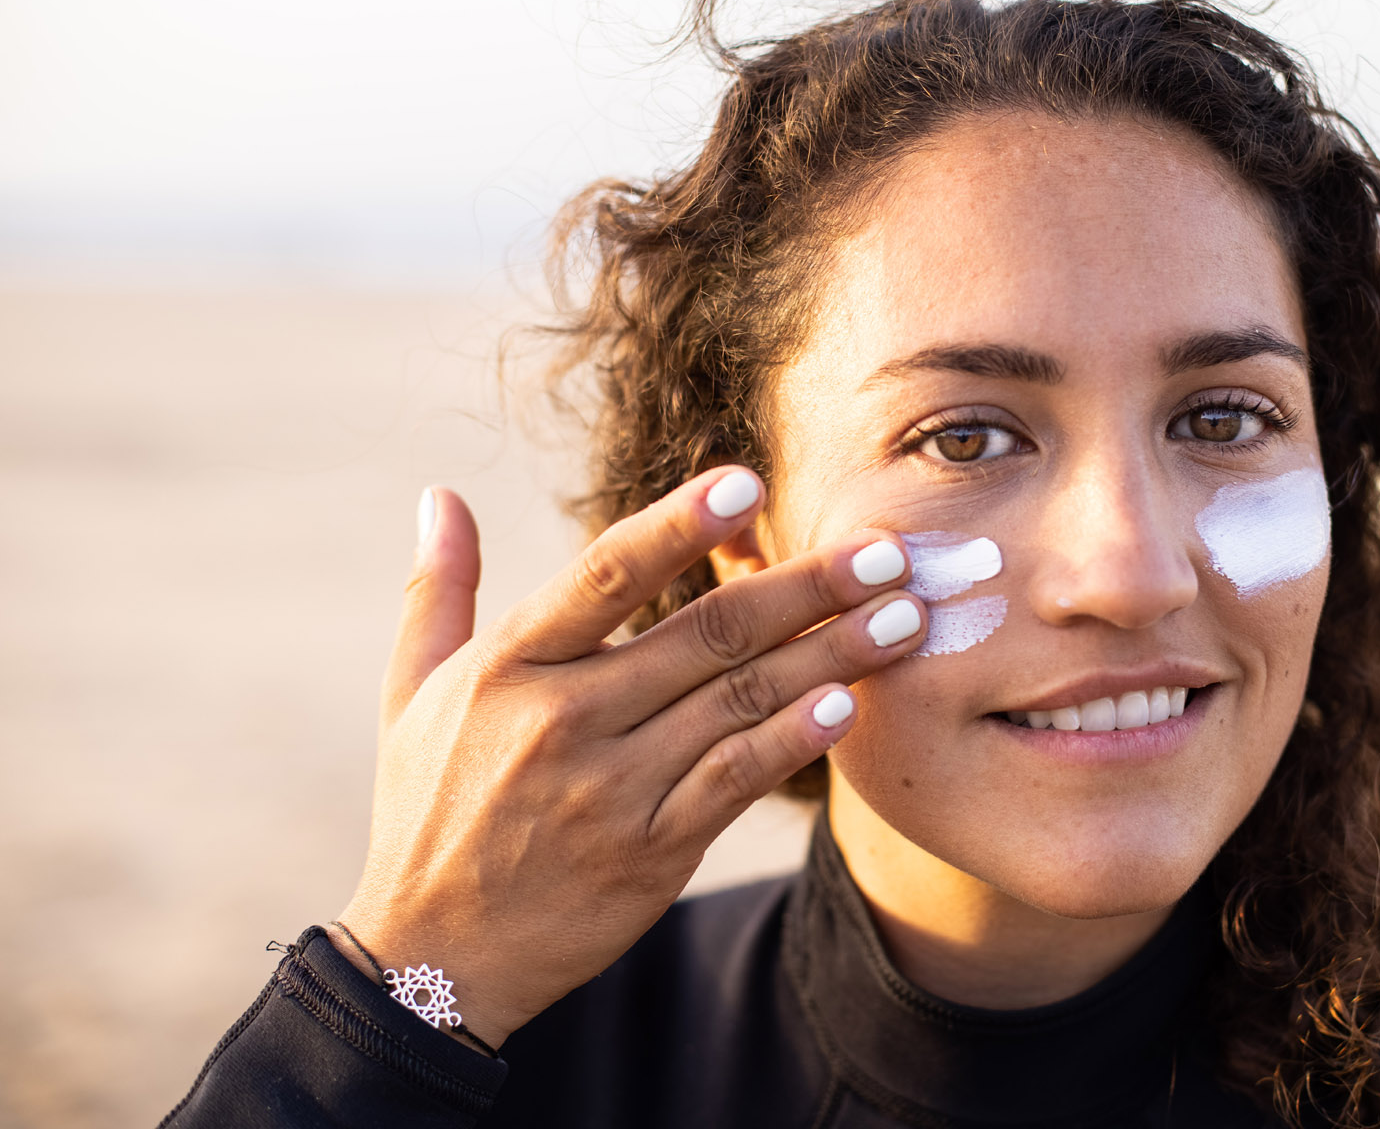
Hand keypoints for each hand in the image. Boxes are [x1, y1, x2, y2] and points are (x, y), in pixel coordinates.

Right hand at [332, 468, 923, 1047]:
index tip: (748, 483)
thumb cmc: (429, 812)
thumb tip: (440, 495)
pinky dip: (792, 739)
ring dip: (831, 655)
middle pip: (707, 633)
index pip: (606, 575)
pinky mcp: (650, 850)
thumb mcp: (412, 695)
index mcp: (510, 666)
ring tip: (902, 616)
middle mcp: (562, 718)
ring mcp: (610, 788)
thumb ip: (438, 591)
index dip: (679, 525)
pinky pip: (734, 780)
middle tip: (887, 550)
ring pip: (739, 702)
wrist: (432, 958)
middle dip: (809, 587)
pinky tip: (847, 704)